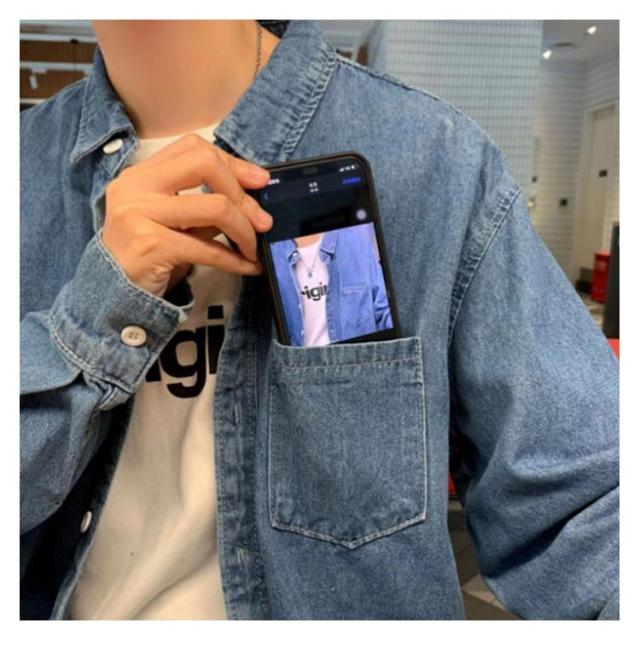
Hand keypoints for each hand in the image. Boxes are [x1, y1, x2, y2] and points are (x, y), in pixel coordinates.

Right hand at [101, 133, 272, 297]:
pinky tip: (248, 266)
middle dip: (242, 194)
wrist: (113, 293)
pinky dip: (235, 260)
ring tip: (254, 248)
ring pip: (215, 208)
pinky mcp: (151, 246)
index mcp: (141, 174)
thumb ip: (203, 205)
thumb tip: (251, 199)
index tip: (259, 181)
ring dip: (245, 231)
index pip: (193, 148)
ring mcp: (140, 214)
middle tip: (262, 220)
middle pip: (205, 164)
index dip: (232, 163)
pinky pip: (208, 249)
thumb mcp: (173, 221)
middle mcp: (136, 187)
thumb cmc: (148, 255)